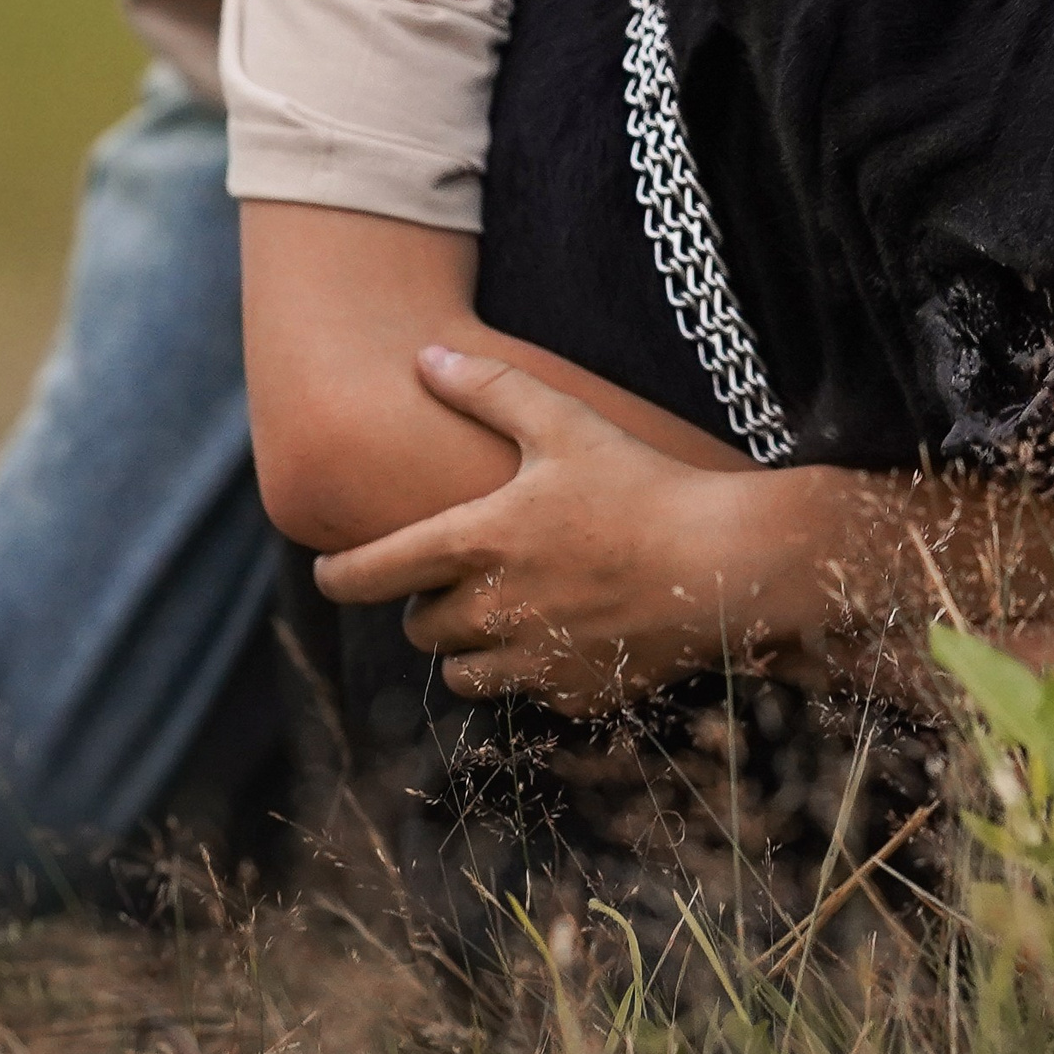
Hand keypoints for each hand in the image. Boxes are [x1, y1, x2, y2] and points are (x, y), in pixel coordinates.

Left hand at [309, 346, 767, 709]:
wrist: (724, 565)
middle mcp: (491, 613)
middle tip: (465, 572)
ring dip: (470, 648)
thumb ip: (490, 390)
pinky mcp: (572, 696)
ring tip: (508, 609)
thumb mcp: (566, 423)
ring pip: (463, 674)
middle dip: (430, 604)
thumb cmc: (642, 485)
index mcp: (476, 544)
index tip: (328, 572)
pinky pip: (526, 694)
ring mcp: (531, 663)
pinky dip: (532, 670)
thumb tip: (425, 357)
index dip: (338, 576)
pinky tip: (570, 630)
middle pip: (420, 628)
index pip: (371, 574)